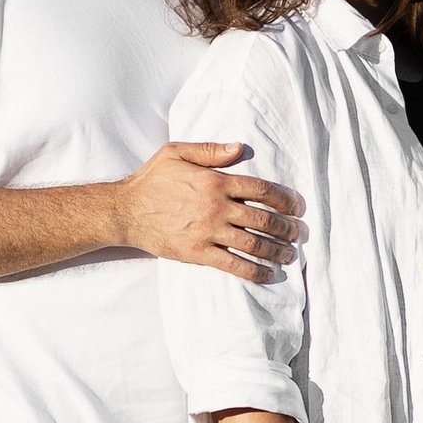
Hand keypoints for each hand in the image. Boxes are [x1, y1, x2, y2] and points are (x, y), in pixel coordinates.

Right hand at [119, 142, 301, 279]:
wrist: (125, 211)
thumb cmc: (151, 180)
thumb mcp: (176, 152)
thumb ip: (209, 149)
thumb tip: (239, 147)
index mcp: (214, 181)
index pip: (261, 190)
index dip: (285, 200)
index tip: (297, 208)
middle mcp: (215, 207)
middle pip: (263, 219)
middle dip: (286, 228)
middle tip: (298, 233)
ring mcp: (207, 232)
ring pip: (253, 244)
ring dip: (276, 251)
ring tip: (289, 255)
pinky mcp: (197, 253)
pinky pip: (233, 265)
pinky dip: (255, 271)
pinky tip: (269, 274)